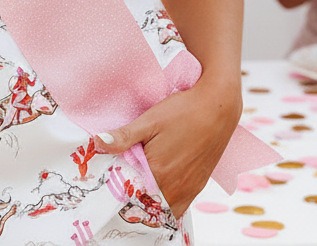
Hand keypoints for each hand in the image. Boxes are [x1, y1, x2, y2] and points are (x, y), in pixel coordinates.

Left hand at [94, 78, 241, 218]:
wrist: (218, 106)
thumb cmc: (184, 111)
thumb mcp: (150, 120)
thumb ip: (124, 137)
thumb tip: (97, 143)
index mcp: (159, 174)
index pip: (131, 197)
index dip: (118, 192)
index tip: (109, 183)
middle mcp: (176, 187)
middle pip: (147, 206)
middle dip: (133, 199)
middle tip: (122, 184)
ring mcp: (189, 189)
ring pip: (164, 209)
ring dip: (151, 202)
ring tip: (139, 185)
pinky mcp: (199, 185)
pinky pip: (179, 205)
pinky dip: (167, 201)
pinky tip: (159, 185)